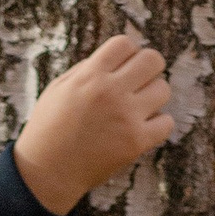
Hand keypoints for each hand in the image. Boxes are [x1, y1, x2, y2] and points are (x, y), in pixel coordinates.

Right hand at [13, 32, 174, 215]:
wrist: (47, 172)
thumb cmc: (49, 129)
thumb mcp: (58, 88)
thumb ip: (86, 70)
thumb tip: (113, 60)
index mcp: (90, 75)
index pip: (124, 43)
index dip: (128, 52)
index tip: (123, 66)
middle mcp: (110, 91)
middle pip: (152, 59)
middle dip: (149, 68)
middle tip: (139, 83)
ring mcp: (126, 117)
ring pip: (163, 89)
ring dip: (154, 96)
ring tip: (138, 107)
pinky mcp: (136, 142)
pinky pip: (167, 122)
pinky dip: (158, 124)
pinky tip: (143, 128)